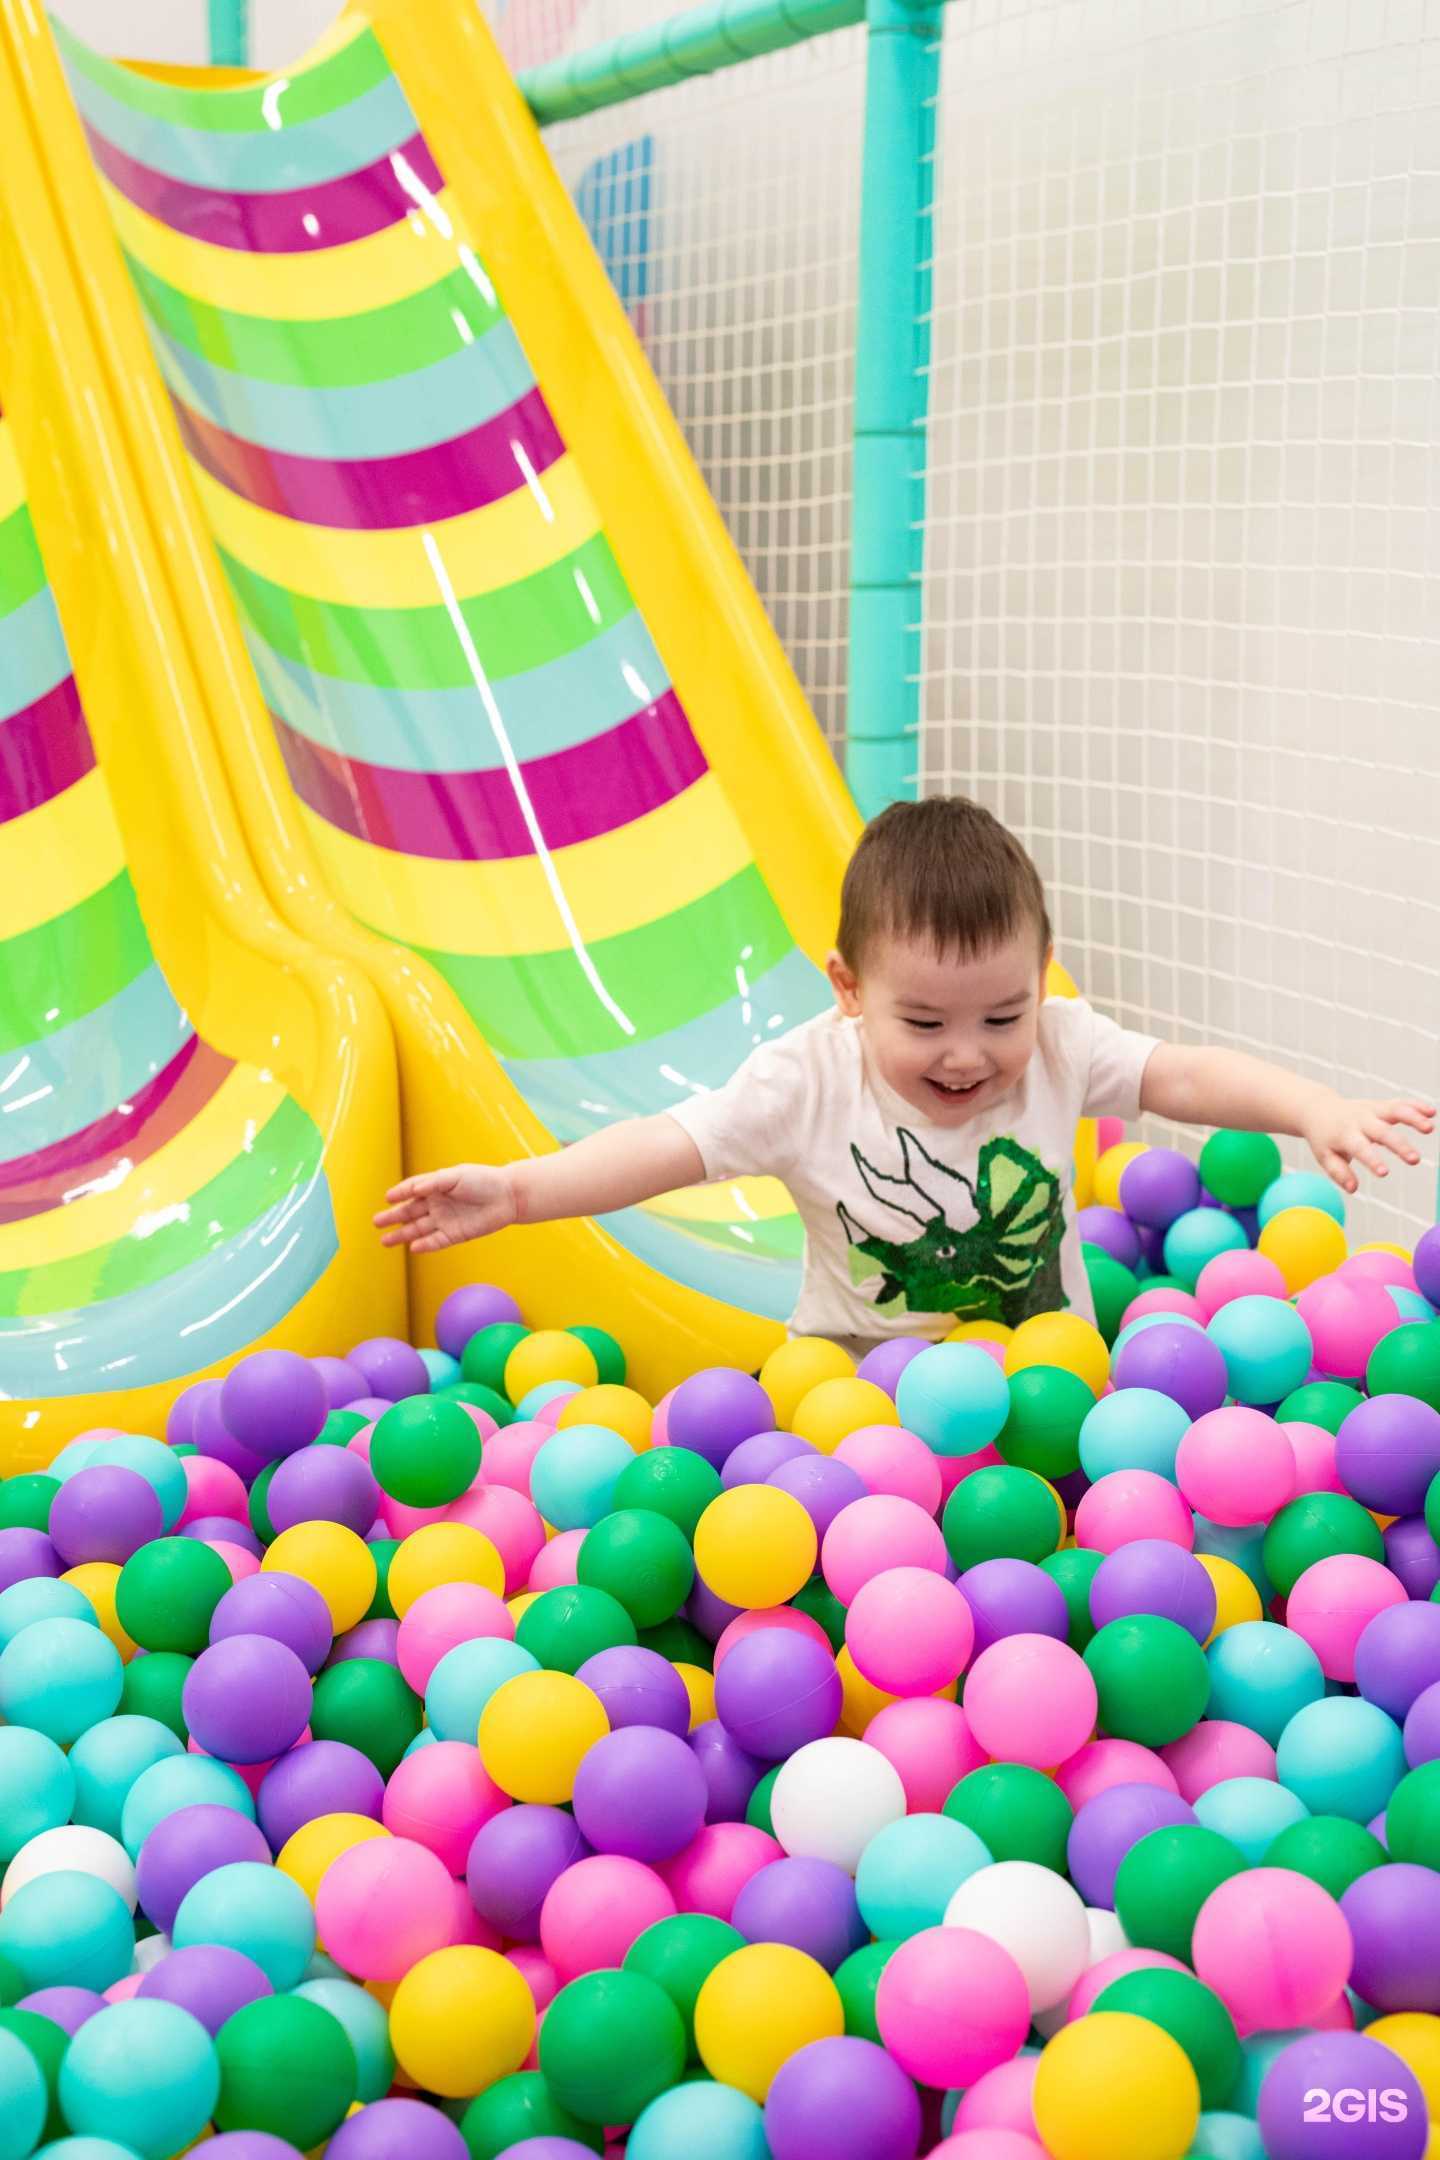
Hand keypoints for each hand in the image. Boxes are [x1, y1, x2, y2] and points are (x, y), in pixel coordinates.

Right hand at [373, 1164, 518, 1250]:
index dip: (399, 1193)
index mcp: (436, 1186)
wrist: (508, 1197)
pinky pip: (436, 1241)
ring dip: (402, 1234)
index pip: (412, 1190)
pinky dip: (425, 1245)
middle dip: (393, 1217)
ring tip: (384, 1240)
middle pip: (410, 1212)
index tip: (387, 1198)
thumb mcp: (457, 1176)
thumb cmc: (483, 1180)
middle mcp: (438, 1204)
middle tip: (375, 1222)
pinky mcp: (455, 1234)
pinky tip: (413, 1247)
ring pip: (419, 1229)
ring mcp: (445, 1220)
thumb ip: (434, 1182)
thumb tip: (414, 1189)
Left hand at [1304, 1095, 1435, 1192]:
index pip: (1360, 1148)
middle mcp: (1360, 1121)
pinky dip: (1416, 1106)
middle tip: (1415, 1160)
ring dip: (1413, 1118)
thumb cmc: (1325, 1138)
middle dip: (1399, 1145)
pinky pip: (1400, 1103)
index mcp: (1345, 1135)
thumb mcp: (1325, 1156)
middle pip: (1382, 1132)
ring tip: (1430, 1128)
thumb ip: (1339, 1172)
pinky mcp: (1381, 1105)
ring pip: (1394, 1110)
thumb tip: (1353, 1189)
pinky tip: (1431, 1113)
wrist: (1319, 1108)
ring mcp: (1372, 1110)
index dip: (1372, 1160)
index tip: (1385, 1173)